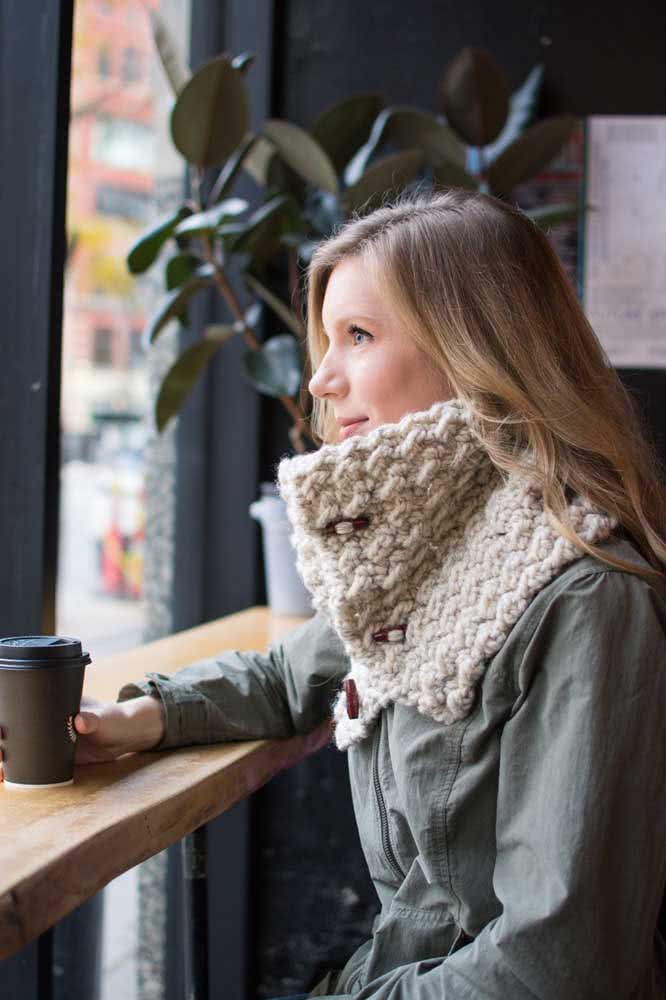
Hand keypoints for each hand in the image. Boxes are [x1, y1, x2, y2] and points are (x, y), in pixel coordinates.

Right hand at [0, 693, 165, 781]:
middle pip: (18, 731)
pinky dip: (23, 772)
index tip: (0, 730)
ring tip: (1, 773)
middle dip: (4, 742)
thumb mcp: (103, 718)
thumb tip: (80, 721)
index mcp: (54, 704)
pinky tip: (9, 781)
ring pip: (23, 750)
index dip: (8, 717)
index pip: (25, 708)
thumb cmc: (114, 719)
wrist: (124, 736)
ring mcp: (50, 740)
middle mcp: (47, 722)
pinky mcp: (56, 757)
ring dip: (9, 760)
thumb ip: (92, 719)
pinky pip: (36, 765)